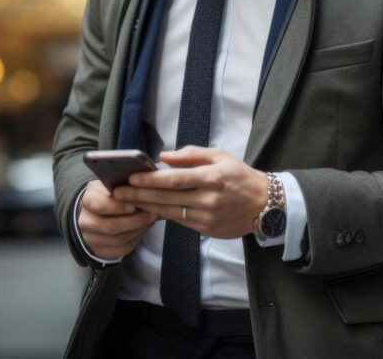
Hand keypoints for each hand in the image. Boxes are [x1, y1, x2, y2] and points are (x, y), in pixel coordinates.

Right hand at [77, 179, 155, 258]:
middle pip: (110, 226)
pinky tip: (143, 230)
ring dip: (138, 230)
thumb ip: (123, 187)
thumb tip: (142, 187)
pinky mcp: (100, 250)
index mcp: (87, 200)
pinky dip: (136, 240)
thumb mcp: (113, 184)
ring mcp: (90, 238)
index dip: (118, 206)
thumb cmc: (110, 194)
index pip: (99, 205)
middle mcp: (85, 221)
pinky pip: (121, 249)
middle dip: (135, 221)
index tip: (134, 204)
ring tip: (150, 221)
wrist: (97, 210)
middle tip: (152, 214)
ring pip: (118, 239)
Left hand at [114, 146, 267, 239]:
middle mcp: (208, 198)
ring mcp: (207, 216)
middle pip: (166, 198)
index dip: (149, 180)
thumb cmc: (240, 176)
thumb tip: (164, 156)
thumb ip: (191, 154)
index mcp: (211, 177)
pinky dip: (163, 215)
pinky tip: (149, 209)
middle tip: (118, 193)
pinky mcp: (206, 229)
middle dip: (139, 195)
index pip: (173, 179)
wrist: (264, 204)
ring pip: (170, 212)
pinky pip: (179, 221)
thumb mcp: (220, 156)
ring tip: (128, 202)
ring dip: (146, 207)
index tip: (130, 178)